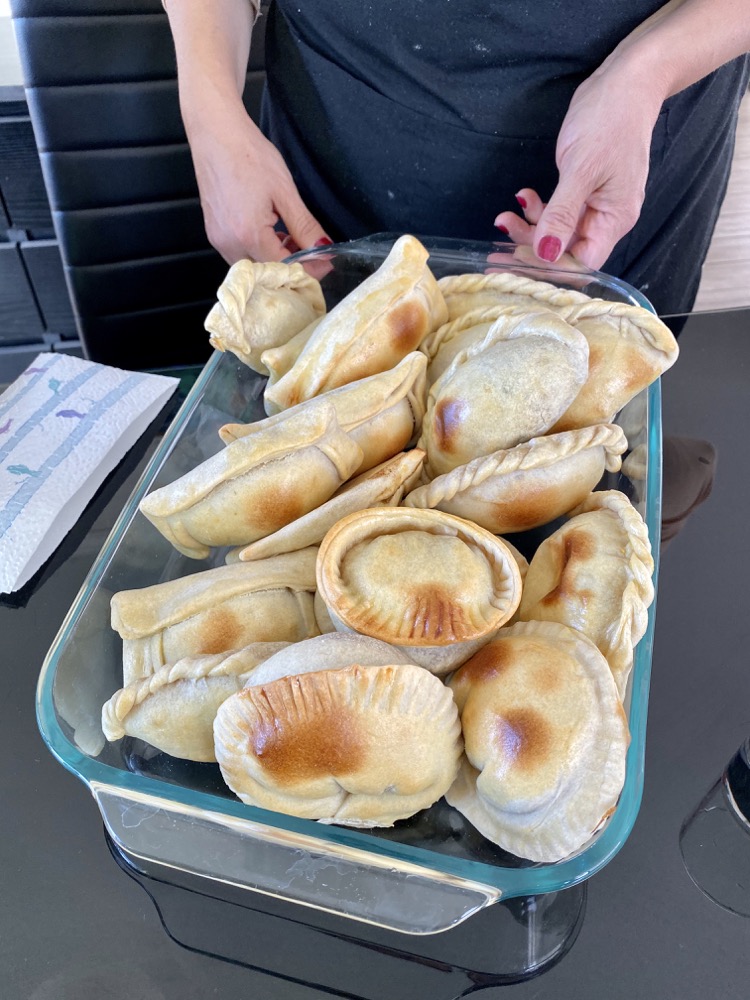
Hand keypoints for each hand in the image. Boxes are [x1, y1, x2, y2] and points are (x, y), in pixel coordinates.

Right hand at [189, 102, 330, 263]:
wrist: (216, 132)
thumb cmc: (248, 154)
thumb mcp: (285, 192)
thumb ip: (305, 227)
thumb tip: (323, 249)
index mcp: (248, 234)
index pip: (284, 267)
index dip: (309, 268)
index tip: (326, 261)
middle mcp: (229, 243)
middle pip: (267, 272)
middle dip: (293, 266)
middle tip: (313, 251)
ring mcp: (218, 239)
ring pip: (254, 265)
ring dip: (275, 259)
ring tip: (291, 238)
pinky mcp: (214, 233)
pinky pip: (240, 254)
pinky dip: (259, 250)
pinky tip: (271, 233)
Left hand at [494, 60, 664, 269]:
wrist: (626, 81)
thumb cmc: (610, 120)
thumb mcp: (581, 168)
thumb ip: (562, 214)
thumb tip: (547, 254)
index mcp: (615, 219)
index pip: (581, 263)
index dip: (548, 267)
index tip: (512, 262)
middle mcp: (607, 218)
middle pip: (566, 250)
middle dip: (531, 247)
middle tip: (497, 245)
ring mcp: (596, 204)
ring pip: (558, 231)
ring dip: (530, 226)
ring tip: (505, 214)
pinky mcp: (584, 190)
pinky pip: (558, 211)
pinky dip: (538, 209)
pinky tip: (523, 196)